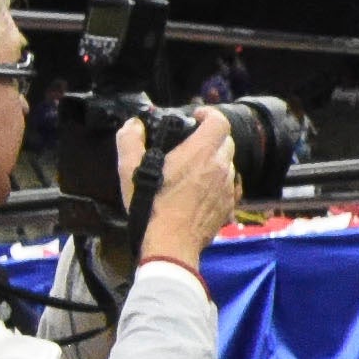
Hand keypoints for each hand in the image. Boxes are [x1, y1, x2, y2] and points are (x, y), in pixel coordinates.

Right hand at [139, 110, 243, 269]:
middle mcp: (220, 167)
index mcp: (201, 153)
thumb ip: (130, 141)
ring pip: (228, 164)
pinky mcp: (228, 205)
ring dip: (214, 161)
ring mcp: (227, 188)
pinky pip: (229, 186)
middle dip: (211, 137)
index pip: (219, 121)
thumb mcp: (130, 171)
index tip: (196, 117)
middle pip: (225, 141)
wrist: (170, 244)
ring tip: (193, 169)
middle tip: (191, 143)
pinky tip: (201, 190)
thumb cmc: (152, 207)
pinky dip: (218, 182)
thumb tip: (133, 126)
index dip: (209, 114)